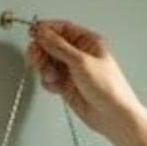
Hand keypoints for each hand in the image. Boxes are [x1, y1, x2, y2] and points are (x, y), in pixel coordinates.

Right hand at [26, 19, 142, 137]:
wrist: (113, 116)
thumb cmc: (108, 88)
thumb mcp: (81, 61)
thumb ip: (58, 46)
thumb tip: (43, 33)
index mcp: (88, 42)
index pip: (63, 29)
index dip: (46, 29)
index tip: (33, 32)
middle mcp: (80, 55)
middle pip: (52, 45)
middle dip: (42, 49)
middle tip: (36, 55)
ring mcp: (72, 71)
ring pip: (49, 62)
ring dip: (44, 67)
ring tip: (50, 74)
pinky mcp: (67, 86)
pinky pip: (50, 79)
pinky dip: (48, 81)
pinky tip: (55, 85)